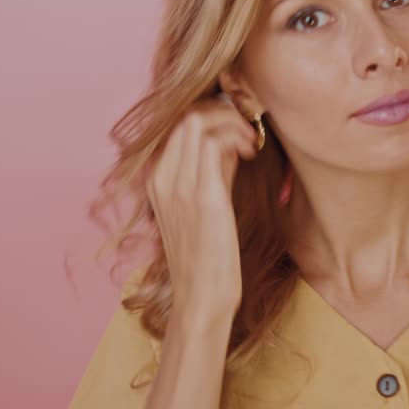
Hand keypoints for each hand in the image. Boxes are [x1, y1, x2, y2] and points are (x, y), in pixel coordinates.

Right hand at [144, 93, 258, 324]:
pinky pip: (215, 143)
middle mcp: (161, 178)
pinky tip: (252, 152)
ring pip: (198, 122)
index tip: (236, 126)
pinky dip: (237, 137)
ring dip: (232, 122)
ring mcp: (178, 186)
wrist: (201, 298)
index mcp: (156, 179)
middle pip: (185, 115)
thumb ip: (212, 171)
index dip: (210, 115)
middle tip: (248, 128)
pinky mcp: (203, 196)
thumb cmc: (207, 255)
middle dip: (222, 111)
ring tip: (251, 141)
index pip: (177, 124)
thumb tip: (231, 141)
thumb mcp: (202, 205)